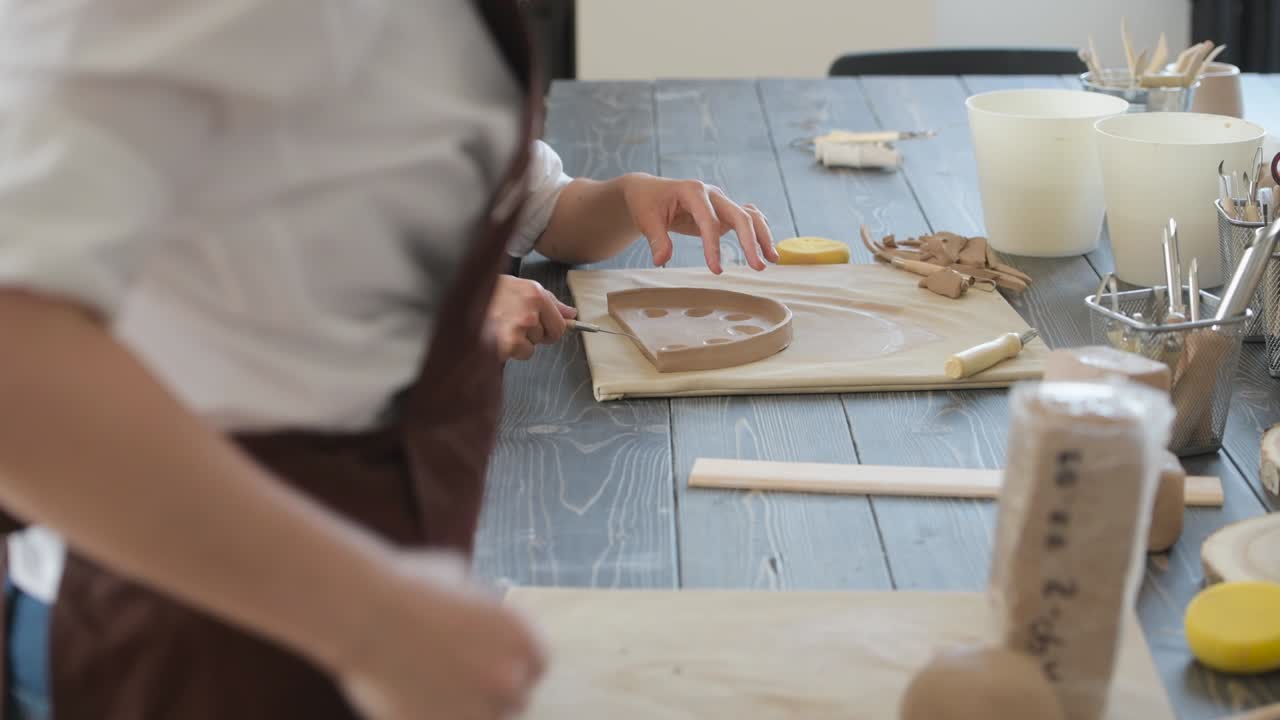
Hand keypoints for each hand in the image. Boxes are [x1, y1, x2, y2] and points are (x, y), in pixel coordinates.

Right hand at [337, 551, 547, 719]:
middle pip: (515, 699)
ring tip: (433, 686)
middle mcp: (507, 679)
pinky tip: (412, 697)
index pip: (538, 665)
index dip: (516, 665)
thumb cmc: (406, 583)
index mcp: (520, 637)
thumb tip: (475, 598)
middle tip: (461, 678)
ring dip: (464, 709)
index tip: (496, 664)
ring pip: (481, 718)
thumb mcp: (456, 574)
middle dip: (492, 690)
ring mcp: (475, 712)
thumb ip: (476, 598)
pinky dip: (432, 715)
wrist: (365, 613)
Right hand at [486, 275, 576, 361]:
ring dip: (519, 343)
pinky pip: (520, 354)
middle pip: (547, 337)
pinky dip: (510, 351)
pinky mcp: (508, 343)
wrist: (460, 299)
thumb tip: (571, 314)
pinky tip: (496, 336)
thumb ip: (549, 301)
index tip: (543, 329)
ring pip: (532, 347)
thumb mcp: (520, 288)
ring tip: (501, 327)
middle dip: (533, 335)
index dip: (551, 329)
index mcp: (535, 293)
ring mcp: (519, 327)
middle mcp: (530, 309)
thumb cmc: (488, 292)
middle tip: (512, 324)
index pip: (560, 324)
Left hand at [619, 174, 778, 273]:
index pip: (709, 221)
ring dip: (762, 236)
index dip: (713, 246)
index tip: (715, 270)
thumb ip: (656, 239)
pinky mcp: (723, 211)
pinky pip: (746, 217)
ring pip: (749, 216)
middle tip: (758, 267)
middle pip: (739, 215)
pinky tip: (766, 248)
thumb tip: (662, 261)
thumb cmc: (647, 203)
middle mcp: (712, 194)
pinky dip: (758, 231)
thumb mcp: (646, 219)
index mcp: (692, 191)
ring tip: (772, 259)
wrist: (649, 192)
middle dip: (750, 241)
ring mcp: (720, 202)